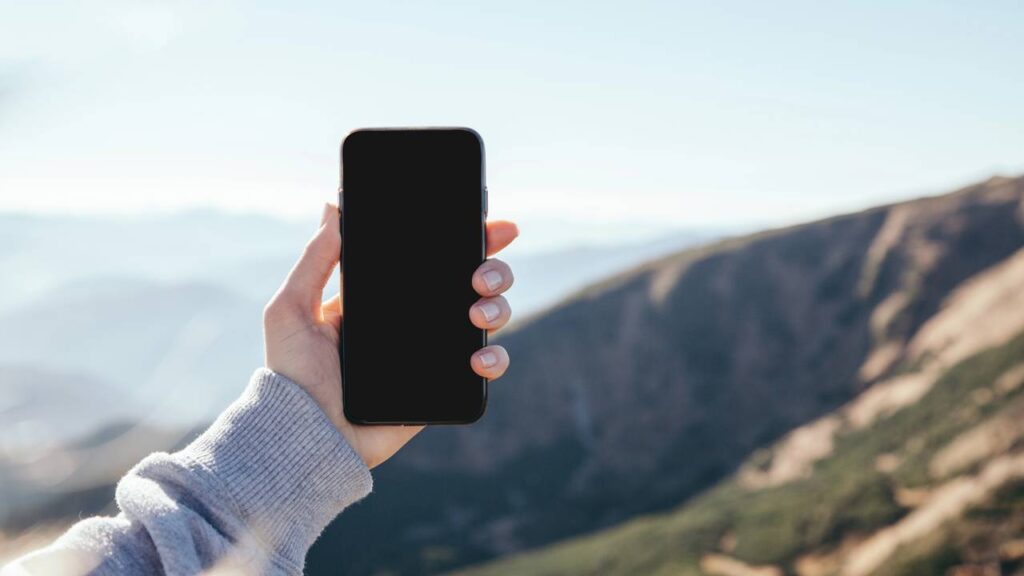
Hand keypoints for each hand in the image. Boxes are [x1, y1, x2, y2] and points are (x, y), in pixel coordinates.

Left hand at [263, 203, 518, 467]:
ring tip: (478, 312)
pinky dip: (494, 358)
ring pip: (488, 317)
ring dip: (498, 306)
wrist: (309, 438)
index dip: (468, 238)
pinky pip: (485, 366)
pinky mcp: (445, 386)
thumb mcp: (291, 310)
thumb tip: (333, 207)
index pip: (434, 258)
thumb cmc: (292, 377)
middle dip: (494, 269)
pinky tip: (480, 356)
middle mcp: (417, 320)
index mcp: (385, 297)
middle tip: (482, 273)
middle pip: (473, 283)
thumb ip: (314, 261)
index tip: (490, 223)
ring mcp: (435, 352)